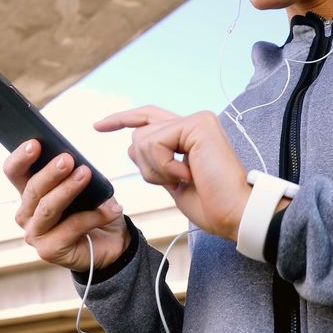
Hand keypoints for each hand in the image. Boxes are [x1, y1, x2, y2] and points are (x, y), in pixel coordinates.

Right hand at [3, 139, 129, 271]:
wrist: (112, 241)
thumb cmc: (93, 208)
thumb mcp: (85, 184)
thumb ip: (73, 172)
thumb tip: (72, 159)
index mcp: (29, 192)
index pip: (14, 171)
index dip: (20, 157)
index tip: (35, 143)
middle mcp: (26, 214)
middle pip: (32, 189)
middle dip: (50, 172)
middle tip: (68, 159)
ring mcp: (35, 234)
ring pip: (48, 208)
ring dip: (68, 189)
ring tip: (86, 174)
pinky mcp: (49, 251)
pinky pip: (71, 227)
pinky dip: (94, 215)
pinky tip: (112, 208)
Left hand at [95, 106, 251, 240]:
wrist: (234, 214)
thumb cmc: (211, 205)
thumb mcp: (172, 183)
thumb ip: (154, 163)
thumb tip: (131, 146)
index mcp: (189, 134)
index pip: (147, 118)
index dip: (122, 119)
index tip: (98, 126)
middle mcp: (194, 122)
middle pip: (140, 132)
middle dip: (146, 165)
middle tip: (173, 182)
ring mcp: (197, 120)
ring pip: (144, 138)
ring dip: (156, 169)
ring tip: (184, 179)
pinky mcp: (198, 124)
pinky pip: (156, 142)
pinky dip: (164, 166)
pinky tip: (188, 174)